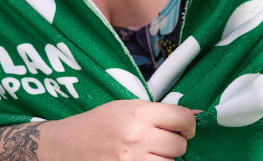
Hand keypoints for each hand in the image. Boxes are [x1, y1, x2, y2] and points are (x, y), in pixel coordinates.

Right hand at [38, 100, 198, 160]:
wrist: (66, 147)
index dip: (188, 125)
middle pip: (179, 145)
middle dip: (174, 144)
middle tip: (160, 142)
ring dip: (165, 160)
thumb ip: (160, 111)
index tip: (183, 129)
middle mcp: (137, 138)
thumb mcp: (126, 107)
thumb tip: (196, 115)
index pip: (183, 118)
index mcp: (138, 114)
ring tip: (149, 154)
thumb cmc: (97, 125)